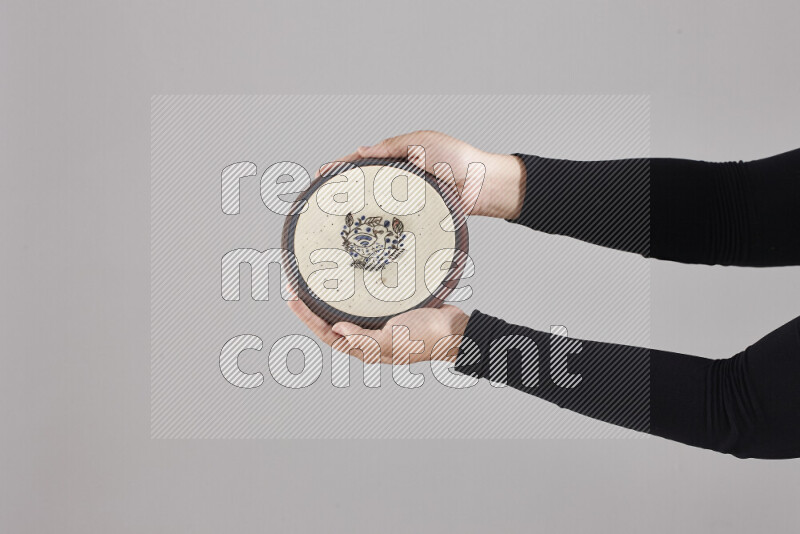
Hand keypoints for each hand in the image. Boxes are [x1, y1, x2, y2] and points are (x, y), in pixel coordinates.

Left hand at [288, 293, 468, 364]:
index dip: (308, 318)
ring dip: (328, 300)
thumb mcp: (394, 340)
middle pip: (331, 324)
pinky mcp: (390, 311)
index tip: (292, 298)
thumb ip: (365, 340)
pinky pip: (363, 302)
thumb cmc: (427, 338)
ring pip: (346, 312)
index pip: (328, 335)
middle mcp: (369, 338)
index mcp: (366, 349)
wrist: (457, 329)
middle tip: (294, 286)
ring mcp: (379, 325)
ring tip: (314, 283)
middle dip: (311, 308)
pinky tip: (346, 280)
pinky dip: (350, 292)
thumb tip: (336, 331)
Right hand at [317, 130, 525, 219]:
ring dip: (356, 212)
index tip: (321, 174)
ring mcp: (406, 200)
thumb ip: (391, 146)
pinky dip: (378, 227)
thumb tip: (362, 150)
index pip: (363, 161)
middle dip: (342, 192)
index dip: (341, 167)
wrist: (483, 184)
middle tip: (321, 199)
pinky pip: (393, 222)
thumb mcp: (420, 142)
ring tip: (335, 218)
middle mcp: (399, 180)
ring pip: (376, 206)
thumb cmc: (457, 158)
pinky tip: (364, 234)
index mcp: (398, 158)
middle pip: (364, 185)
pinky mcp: (416, 217)